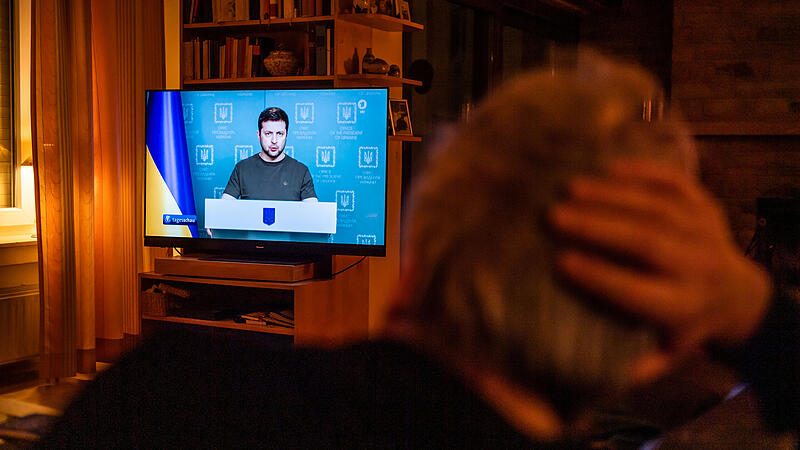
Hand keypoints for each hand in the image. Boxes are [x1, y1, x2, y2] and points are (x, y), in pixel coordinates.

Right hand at [548, 160, 771, 380]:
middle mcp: (698, 268)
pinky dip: (642, 173)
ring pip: (658, 208)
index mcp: (682, 307)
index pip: (637, 292)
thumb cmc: (684, 325)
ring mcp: (706, 232)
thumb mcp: (666, 354)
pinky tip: (607, 167)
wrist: (736, 294)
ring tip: (570, 187)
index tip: (559, 262)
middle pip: (647, 243)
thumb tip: (584, 371)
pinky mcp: (707, 205)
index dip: (599, 277)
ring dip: (611, 196)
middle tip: (553, 216)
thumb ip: (632, 364)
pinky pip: (675, 184)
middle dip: (598, 228)